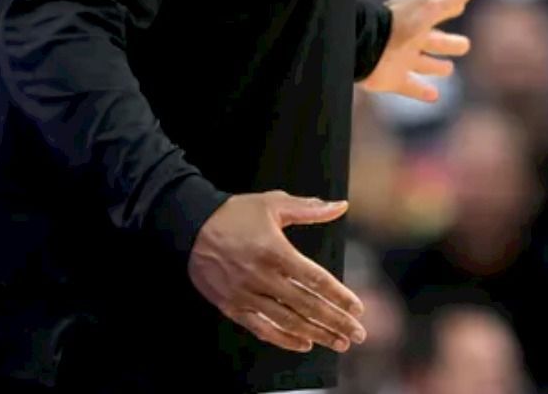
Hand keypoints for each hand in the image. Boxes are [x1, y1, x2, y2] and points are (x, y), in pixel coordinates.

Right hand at [188, 192, 366, 354]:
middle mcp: (262, 277)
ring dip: (316, 334)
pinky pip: (261, 328)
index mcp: (275, 251)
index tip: (357, 308)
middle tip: (357, 334)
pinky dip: (284, 339)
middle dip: (335, 322)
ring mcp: (245, 295)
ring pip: (287, 321)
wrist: (190, 227)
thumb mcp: (273, 203)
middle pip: (306, 305)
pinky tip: (304, 344)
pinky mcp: (231, 307)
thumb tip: (341, 206)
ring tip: (338, 343)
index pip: (315, 280)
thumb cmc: (235, 213)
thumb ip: (309, 208)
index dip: (338, 296)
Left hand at [360, 0, 480, 102]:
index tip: (460, 6)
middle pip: (435, 40)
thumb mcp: (432, 4)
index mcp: (420, 18)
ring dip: (436, 67)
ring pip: (423, 63)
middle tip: (464, 45)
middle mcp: (411, 38)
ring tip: (448, 69)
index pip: (440, 11)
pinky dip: (422, 92)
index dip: (452, 8)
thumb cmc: (402, 22)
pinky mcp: (393, 79)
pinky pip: (411, 87)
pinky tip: (435, 96)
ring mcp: (402, 59)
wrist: (367, 45)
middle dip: (449, 42)